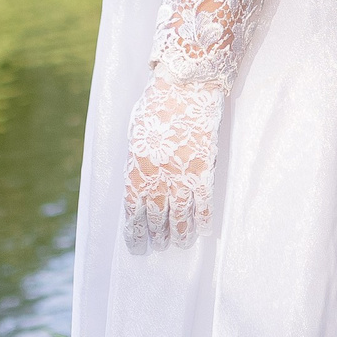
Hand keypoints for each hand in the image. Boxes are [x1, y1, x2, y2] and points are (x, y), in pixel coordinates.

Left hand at [123, 73, 223, 251]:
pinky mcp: (204, 173)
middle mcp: (157, 182)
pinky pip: (204, 205)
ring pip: (180, 218)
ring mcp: (182, 179)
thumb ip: (137, 161)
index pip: (133, 213)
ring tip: (180, 244)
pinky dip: (204, 220)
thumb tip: (138, 179)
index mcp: (136, 172)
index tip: (137, 247)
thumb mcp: (136, 135)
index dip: (135, 234)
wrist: (184, 89)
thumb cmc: (156, 107)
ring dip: (180, 234)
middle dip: (157, 236)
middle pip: (157, 219)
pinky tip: (204, 230)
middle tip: (159, 246)